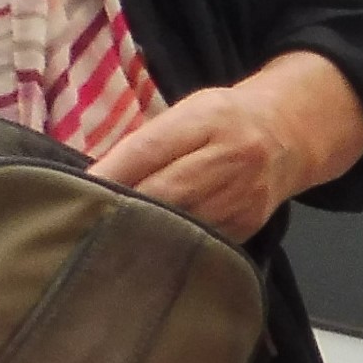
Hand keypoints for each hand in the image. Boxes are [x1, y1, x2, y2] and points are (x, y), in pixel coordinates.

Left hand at [91, 53, 362, 239]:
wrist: (288, 137)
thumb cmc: (224, 120)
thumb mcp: (188, 112)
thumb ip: (148, 141)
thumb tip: (94, 180)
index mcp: (208, 120)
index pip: (149, 149)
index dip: (110, 174)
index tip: (73, 191)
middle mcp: (230, 158)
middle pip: (164, 193)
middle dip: (121, 210)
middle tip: (81, 224)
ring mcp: (241, 197)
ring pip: (181, 224)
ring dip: (139, 234)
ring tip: (105, 243)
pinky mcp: (246, 227)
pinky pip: (199, 242)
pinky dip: (167, 247)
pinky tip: (143, 250)